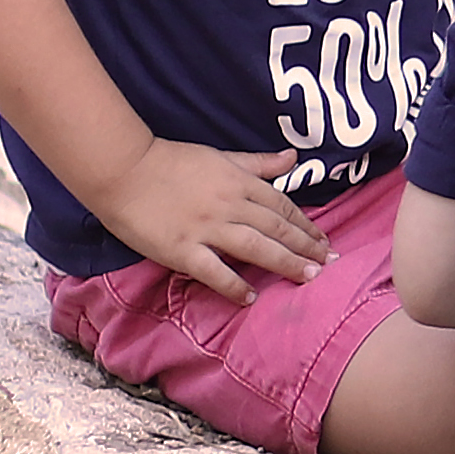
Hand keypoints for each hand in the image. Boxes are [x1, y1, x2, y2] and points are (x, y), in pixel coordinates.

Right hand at [90, 138, 326, 300]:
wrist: (123, 169)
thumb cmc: (170, 161)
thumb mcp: (220, 156)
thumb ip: (257, 163)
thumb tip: (292, 158)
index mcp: (239, 182)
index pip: (282, 206)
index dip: (306, 224)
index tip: (324, 239)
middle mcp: (229, 205)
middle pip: (277, 228)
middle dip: (306, 246)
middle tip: (330, 262)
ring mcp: (206, 228)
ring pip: (256, 247)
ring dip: (286, 262)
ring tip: (309, 276)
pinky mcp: (181, 249)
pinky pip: (214, 271)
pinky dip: (234, 285)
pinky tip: (252, 297)